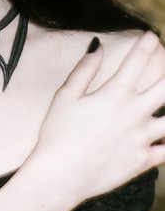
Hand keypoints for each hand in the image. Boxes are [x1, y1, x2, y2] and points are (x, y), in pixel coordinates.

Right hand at [34, 31, 164, 203]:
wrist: (60, 175)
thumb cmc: (58, 133)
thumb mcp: (66, 95)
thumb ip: (85, 69)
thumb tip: (98, 46)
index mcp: (114, 94)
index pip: (137, 61)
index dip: (146, 45)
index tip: (151, 36)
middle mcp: (134, 113)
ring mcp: (142, 138)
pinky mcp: (143, 161)